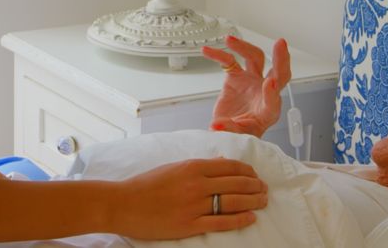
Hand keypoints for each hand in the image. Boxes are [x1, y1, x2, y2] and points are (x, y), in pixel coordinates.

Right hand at [111, 158, 266, 239]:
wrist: (123, 203)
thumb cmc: (145, 185)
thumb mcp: (173, 167)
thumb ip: (198, 166)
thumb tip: (221, 162)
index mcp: (192, 166)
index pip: (230, 166)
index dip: (247, 172)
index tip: (255, 176)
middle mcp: (196, 184)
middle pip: (236, 183)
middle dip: (255, 186)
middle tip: (264, 189)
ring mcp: (194, 205)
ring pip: (233, 202)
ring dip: (253, 201)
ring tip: (263, 202)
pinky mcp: (190, 225)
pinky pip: (221, 222)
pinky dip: (240, 220)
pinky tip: (251, 218)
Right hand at [202, 36, 291, 137]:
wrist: (228, 129)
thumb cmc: (238, 134)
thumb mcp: (236, 137)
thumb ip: (229, 130)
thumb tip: (217, 126)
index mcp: (268, 110)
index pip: (274, 99)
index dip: (272, 91)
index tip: (270, 83)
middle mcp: (264, 91)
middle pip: (278, 71)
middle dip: (281, 58)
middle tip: (280, 44)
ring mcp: (251, 81)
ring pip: (254, 58)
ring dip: (245, 47)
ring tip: (230, 40)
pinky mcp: (236, 76)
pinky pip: (229, 61)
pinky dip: (219, 55)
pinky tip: (207, 51)